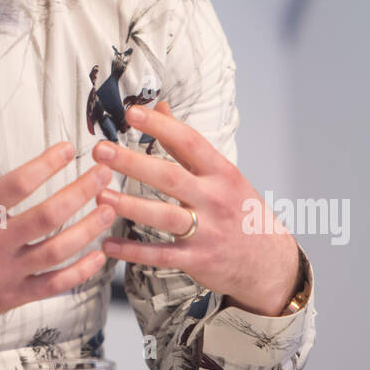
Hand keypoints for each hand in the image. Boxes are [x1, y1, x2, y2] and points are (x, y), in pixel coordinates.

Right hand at [0, 111, 113, 353]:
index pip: (19, 183)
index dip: (48, 163)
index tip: (69, 148)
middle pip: (48, 215)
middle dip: (82, 191)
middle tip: (104, 173)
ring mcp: (3, 273)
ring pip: (58, 250)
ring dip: (89, 228)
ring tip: (110, 207)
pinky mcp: (11, 297)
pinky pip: (54, 285)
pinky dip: (81, 272)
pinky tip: (99, 254)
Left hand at [93, 100, 300, 316]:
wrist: (270, 263)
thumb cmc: (240, 210)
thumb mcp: (223, 173)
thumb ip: (186, 143)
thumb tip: (160, 107)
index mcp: (221, 172)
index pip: (189, 142)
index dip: (160, 126)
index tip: (132, 113)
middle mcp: (215, 199)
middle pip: (169, 177)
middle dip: (132, 163)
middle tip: (101, 151)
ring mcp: (207, 231)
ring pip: (163, 216)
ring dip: (128, 206)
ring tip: (99, 196)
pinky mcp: (197, 260)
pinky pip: (160, 255)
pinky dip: (132, 251)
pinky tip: (107, 244)